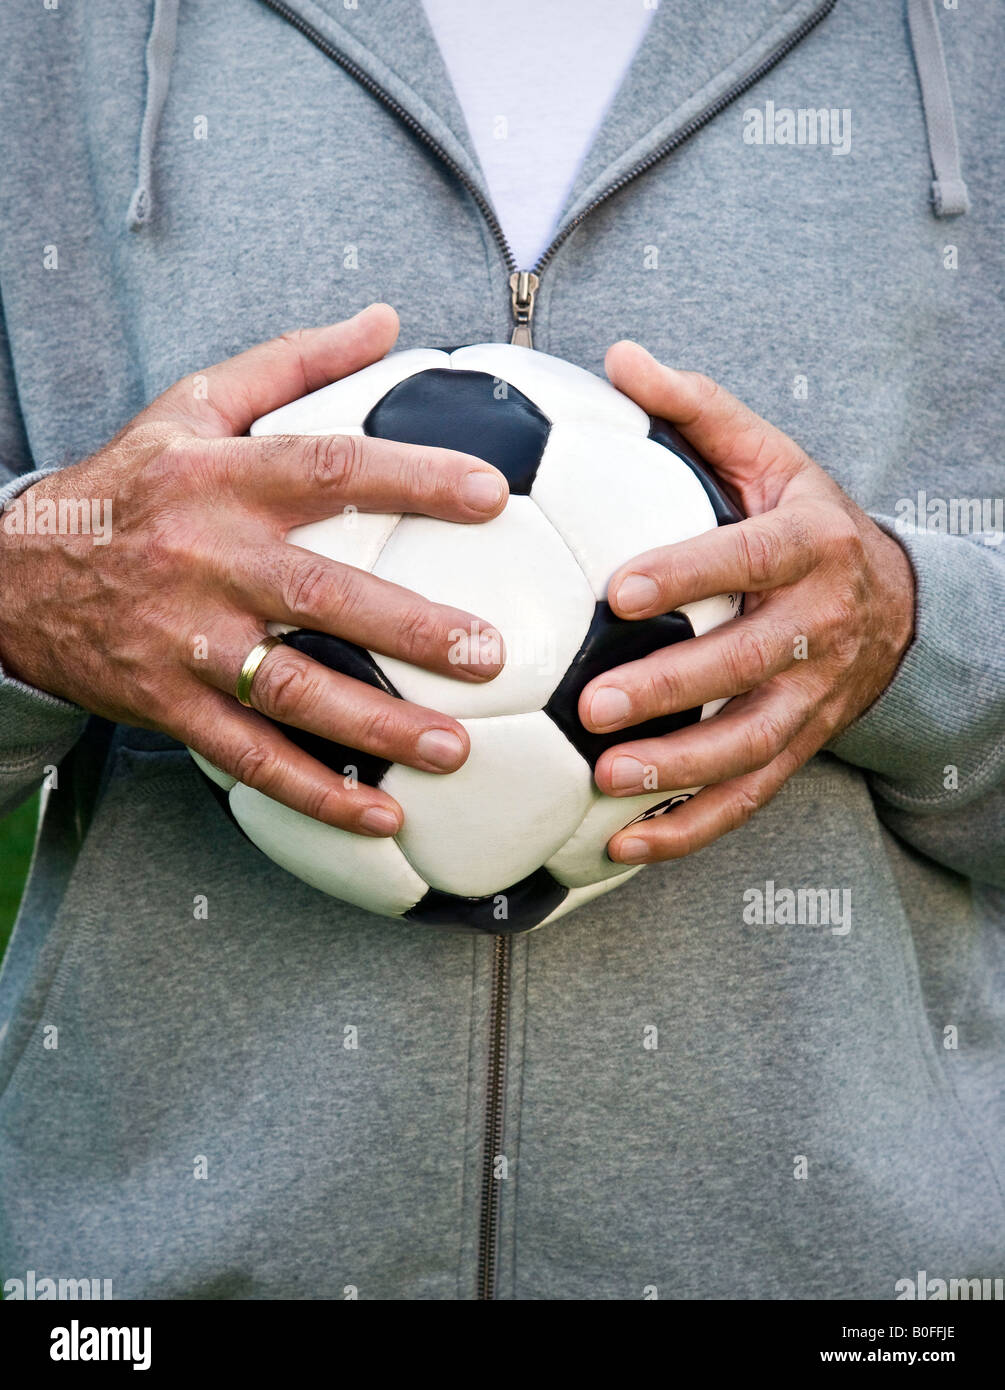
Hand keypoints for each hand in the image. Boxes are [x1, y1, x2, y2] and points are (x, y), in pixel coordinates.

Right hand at [0, 304, 508, 835]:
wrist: (15, 572)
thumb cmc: (129, 484)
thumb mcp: (193, 406)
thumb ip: (294, 363)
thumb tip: (387, 319)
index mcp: (219, 478)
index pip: (328, 469)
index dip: (412, 478)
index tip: (490, 493)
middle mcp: (205, 559)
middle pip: (320, 594)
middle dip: (412, 628)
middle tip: (492, 655)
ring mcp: (186, 640)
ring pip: (292, 690)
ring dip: (377, 725)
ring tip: (456, 749)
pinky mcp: (170, 704)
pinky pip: (249, 757)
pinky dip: (314, 790)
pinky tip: (381, 813)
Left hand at [585, 341, 915, 864]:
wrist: (889, 603)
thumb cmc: (804, 522)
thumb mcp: (768, 458)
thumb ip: (697, 412)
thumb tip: (619, 357)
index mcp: (808, 546)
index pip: (748, 560)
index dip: (689, 573)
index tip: (618, 587)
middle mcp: (817, 627)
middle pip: (747, 665)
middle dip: (673, 689)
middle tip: (593, 707)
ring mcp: (813, 697)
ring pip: (751, 745)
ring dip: (681, 771)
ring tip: (607, 783)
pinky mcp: (800, 746)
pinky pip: (749, 796)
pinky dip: (690, 827)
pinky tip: (625, 844)